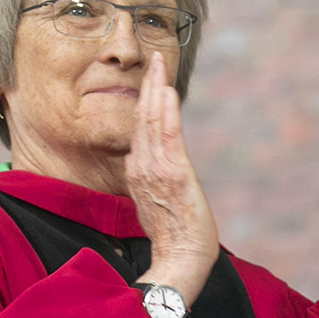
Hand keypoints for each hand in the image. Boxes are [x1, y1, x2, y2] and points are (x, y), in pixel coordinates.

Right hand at [123, 50, 218, 306]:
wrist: (180, 259)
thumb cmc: (173, 237)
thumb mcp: (157, 203)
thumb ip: (152, 182)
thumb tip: (152, 172)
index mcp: (138, 171)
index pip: (141, 129)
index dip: (145, 101)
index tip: (152, 79)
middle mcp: (142, 165)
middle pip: (144, 117)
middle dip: (149, 86)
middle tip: (155, 59)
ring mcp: (155, 168)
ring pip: (152, 120)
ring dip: (157, 89)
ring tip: (160, 65)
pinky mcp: (172, 173)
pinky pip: (167, 135)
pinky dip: (166, 111)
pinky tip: (168, 91)